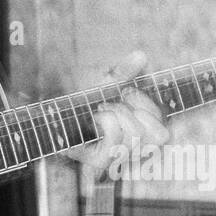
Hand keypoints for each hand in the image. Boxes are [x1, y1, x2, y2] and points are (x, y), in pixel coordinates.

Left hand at [67, 50, 168, 174]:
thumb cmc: (81, 107)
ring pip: (136, 132)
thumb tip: (141, 54)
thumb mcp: (105, 87)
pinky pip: (115, 134)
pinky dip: (106, 118)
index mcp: (140, 142)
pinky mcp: (100, 161)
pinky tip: (95, 117)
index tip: (127, 94)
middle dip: (134, 108)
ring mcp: (117, 160)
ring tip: (101, 109)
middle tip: (111, 103)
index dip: (148, 107)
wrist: (51, 122)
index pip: (164, 132)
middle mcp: (132, 156)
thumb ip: (124, 72)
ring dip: (117, 111)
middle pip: (158, 134)